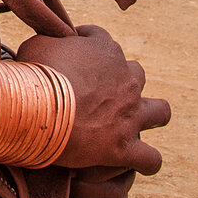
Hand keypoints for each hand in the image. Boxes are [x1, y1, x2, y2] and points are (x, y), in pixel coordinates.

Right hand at [17, 25, 168, 174]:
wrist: (40, 108)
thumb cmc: (37, 71)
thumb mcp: (37, 43)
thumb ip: (51, 40)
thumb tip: (51, 43)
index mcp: (104, 48)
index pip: (99, 37)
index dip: (84, 43)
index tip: (69, 53)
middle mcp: (125, 78)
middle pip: (135, 73)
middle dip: (122, 80)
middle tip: (98, 92)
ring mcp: (130, 114)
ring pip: (160, 111)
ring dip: (149, 115)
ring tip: (131, 123)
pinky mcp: (125, 147)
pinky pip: (150, 159)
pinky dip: (146, 161)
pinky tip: (134, 160)